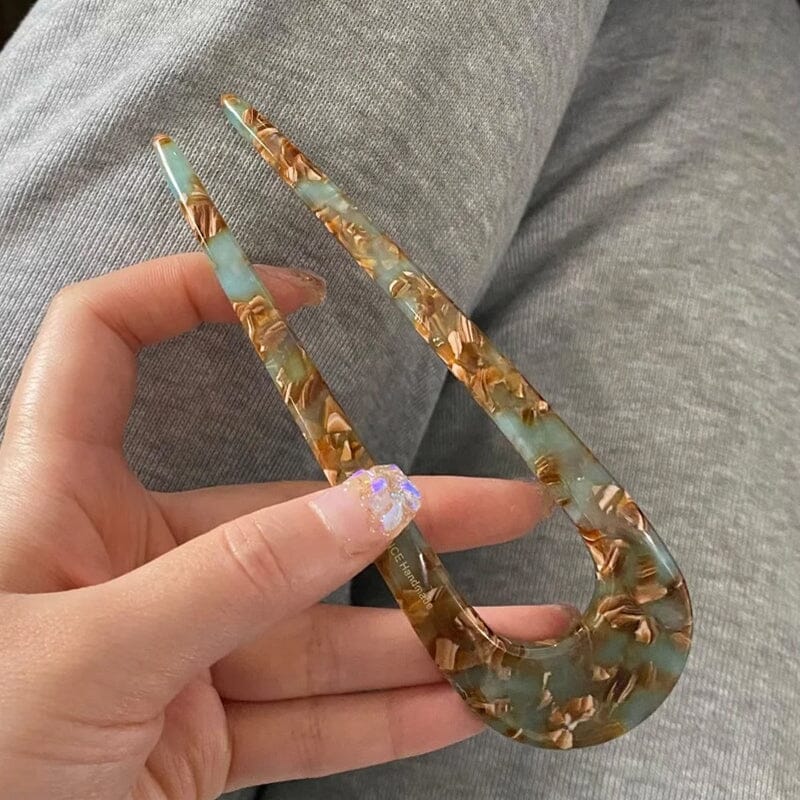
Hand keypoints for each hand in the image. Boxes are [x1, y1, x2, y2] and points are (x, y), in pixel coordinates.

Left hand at [0, 254, 565, 799]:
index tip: (298, 295)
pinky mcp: (203, 741)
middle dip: (406, 515)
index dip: (187, 296)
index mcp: (59, 502)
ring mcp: (175, 654)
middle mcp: (127, 563)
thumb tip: (377, 505)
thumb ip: (237, 578)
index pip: (105, 347)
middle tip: (509, 507)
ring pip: (320, 628)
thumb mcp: (92, 654)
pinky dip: (392, 714)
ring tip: (532, 628)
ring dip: (427, 633)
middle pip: (283, 512)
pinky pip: (312, 719)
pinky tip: (472, 698)